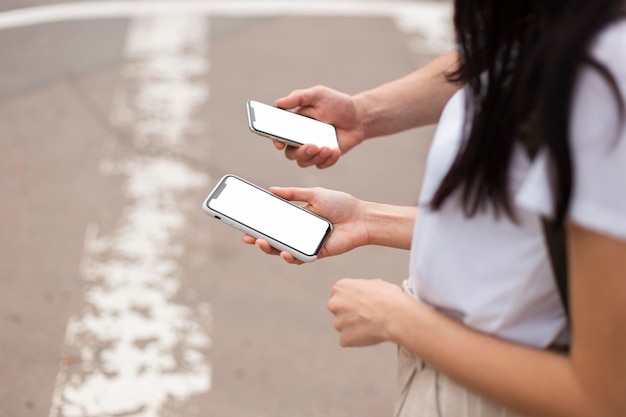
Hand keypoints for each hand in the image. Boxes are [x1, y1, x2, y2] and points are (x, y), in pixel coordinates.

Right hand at [242, 187, 368, 263]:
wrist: (361, 217)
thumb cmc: (341, 204)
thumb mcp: (314, 194)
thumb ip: (293, 193)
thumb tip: (271, 190)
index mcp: (298, 217)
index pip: (274, 222)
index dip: (259, 224)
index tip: (245, 224)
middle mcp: (300, 232)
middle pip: (275, 238)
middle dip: (259, 239)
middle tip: (247, 237)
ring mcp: (307, 244)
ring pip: (283, 250)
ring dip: (270, 249)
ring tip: (261, 243)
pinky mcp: (316, 254)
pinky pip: (300, 258)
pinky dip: (290, 257)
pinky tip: (284, 253)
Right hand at [273, 85, 364, 168]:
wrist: (357, 117)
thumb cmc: (335, 103)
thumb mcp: (318, 94)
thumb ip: (298, 97)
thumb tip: (278, 103)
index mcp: (293, 124)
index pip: (278, 135)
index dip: (276, 140)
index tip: (280, 144)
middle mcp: (299, 139)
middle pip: (290, 153)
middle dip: (300, 152)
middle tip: (312, 146)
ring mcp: (312, 150)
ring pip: (304, 162)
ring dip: (315, 157)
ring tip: (328, 147)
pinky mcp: (324, 157)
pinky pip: (320, 165)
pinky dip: (328, 160)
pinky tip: (335, 150)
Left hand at [327, 278, 407, 346]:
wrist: (396, 316)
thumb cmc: (390, 298)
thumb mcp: (375, 284)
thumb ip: (362, 289)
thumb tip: (362, 293)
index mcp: (340, 287)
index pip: (340, 296)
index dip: (353, 301)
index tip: (363, 304)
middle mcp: (334, 303)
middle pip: (339, 311)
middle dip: (349, 314)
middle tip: (366, 316)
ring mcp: (337, 321)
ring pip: (343, 326)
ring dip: (353, 328)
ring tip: (371, 325)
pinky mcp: (344, 338)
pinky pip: (347, 340)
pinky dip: (356, 340)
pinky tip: (370, 334)